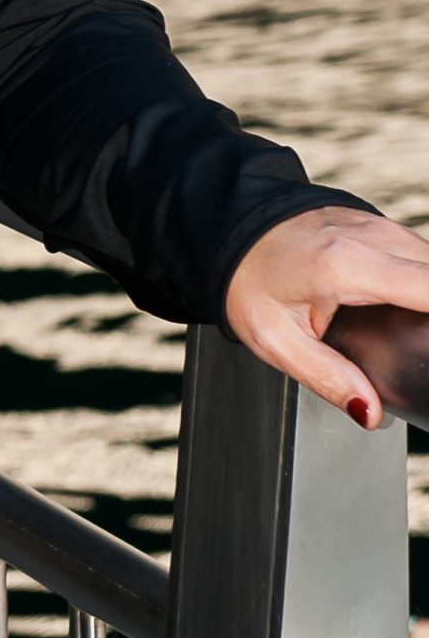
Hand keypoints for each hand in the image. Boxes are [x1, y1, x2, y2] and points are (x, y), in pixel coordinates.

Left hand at [225, 205, 428, 430]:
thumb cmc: (246, 280)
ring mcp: (376, 225)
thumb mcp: (275, 340)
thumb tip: (370, 413)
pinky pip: (417, 252)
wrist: (229, 232)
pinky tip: (402, 305)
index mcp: (345, 266)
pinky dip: (419, 279)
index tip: (428, 348)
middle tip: (415, 347)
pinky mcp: (378, 224)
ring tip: (407, 331)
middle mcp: (369, 236)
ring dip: (427, 294)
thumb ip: (327, 378)